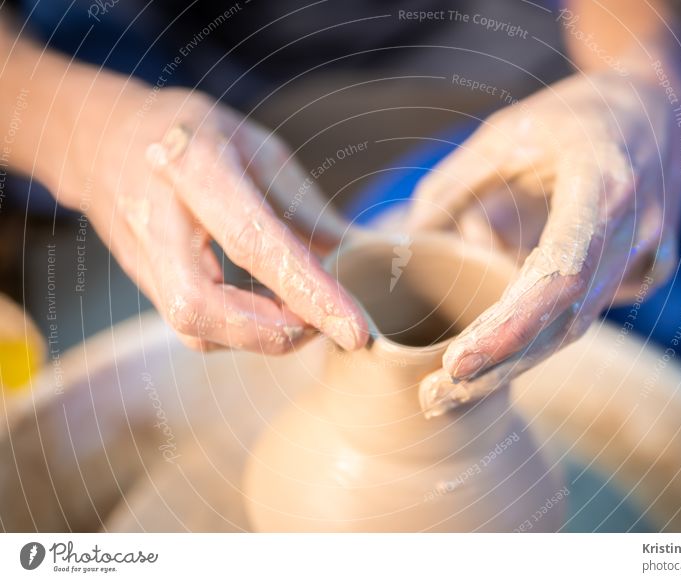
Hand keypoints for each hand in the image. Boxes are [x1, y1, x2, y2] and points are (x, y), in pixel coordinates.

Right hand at [59, 83, 367, 351]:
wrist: (100, 138)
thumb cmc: (188, 134)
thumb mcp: (254, 145)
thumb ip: (299, 202)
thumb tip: (345, 251)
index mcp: (193, 169)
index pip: (253, 243)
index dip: (307, 290)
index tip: (354, 329)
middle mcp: (158, 221)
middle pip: (205, 306)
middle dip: (277, 332)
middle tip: (327, 325)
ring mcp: (144, 260)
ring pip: (196, 329)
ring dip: (262, 336)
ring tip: (304, 317)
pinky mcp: (146, 283)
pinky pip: (194, 328)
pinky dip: (240, 333)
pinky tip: (269, 313)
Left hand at [409, 71, 680, 416]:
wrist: (655, 105)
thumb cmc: (573, 114)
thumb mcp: (505, 133)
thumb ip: (453, 186)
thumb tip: (405, 241)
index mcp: (602, 186)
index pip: (558, 275)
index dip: (509, 327)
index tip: (456, 364)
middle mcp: (634, 231)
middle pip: (564, 321)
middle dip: (498, 366)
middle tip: (433, 399)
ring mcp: (649, 256)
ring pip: (576, 328)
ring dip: (513, 363)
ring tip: (449, 391)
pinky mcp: (646, 272)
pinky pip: (587, 314)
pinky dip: (539, 336)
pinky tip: (496, 353)